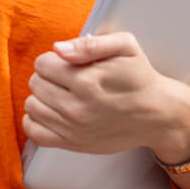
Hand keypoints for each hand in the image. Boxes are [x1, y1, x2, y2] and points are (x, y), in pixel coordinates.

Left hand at [22, 32, 189, 158]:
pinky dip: (35, 120)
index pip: (42, 64)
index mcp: (86, 81)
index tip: (68, 63)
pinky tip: (50, 111)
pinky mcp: (73, 144)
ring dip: (42, 96)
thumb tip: (58, 49)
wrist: (157, 114)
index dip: (53, 59)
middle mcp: (76, 108)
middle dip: (47, 76)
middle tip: (67, 77)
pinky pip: (34, 132)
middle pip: (35, 83)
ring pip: (32, 106)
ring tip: (61, 93)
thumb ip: (89, 44)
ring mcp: (73, 129)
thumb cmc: (140, 77)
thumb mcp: (124, 46)